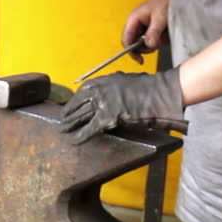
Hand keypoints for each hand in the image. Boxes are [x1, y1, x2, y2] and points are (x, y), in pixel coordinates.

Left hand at [60, 68, 187, 144]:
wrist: (159, 93)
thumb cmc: (146, 87)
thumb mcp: (123, 81)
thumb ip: (110, 88)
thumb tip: (101, 95)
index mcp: (102, 81)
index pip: (81, 93)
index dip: (74, 104)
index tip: (69, 109)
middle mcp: (98, 91)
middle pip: (79, 105)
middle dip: (69, 115)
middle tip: (62, 122)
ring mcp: (102, 104)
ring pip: (81, 116)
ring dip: (71, 125)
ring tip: (63, 130)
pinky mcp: (107, 118)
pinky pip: (90, 129)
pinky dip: (81, 136)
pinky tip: (74, 141)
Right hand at [123, 0, 172, 63]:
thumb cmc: (164, 2)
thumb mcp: (160, 18)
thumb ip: (154, 32)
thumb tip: (149, 46)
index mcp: (133, 20)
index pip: (126, 40)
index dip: (131, 52)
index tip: (140, 60)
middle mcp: (135, 25)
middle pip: (134, 44)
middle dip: (146, 47)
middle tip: (157, 43)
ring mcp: (142, 28)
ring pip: (144, 44)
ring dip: (154, 43)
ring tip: (163, 35)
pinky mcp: (149, 30)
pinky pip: (151, 40)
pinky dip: (159, 40)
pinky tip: (164, 34)